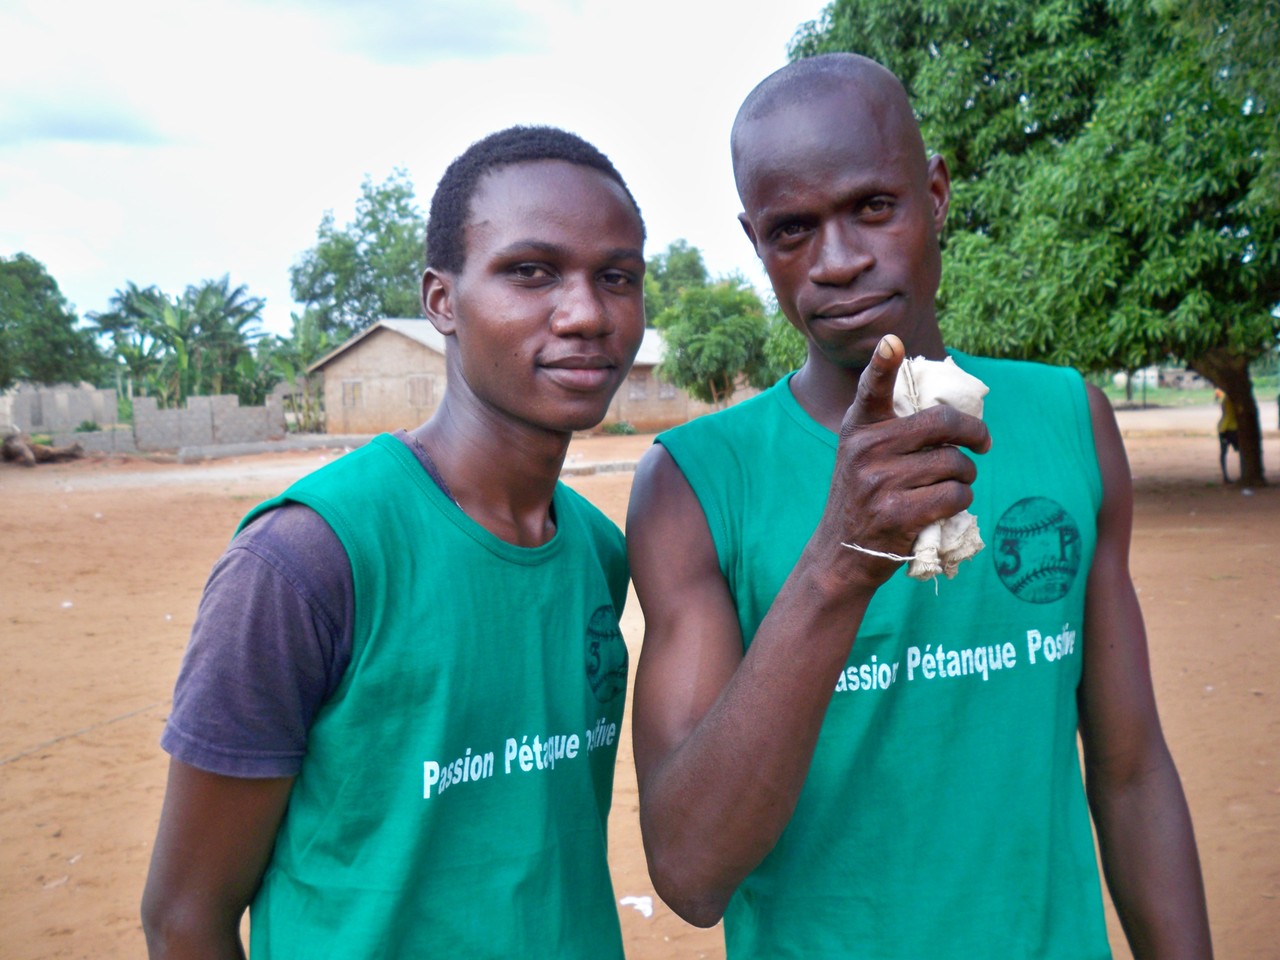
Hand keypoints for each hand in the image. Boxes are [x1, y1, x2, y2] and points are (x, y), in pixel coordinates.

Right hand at [815, 335, 990, 586]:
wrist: (841, 552)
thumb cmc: (864, 495)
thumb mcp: (863, 454)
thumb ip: (894, 428)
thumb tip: (957, 412)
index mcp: (859, 428)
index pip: (871, 389)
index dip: (882, 364)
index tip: (891, 342)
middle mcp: (865, 449)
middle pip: (942, 424)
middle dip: (974, 434)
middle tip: (982, 444)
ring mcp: (879, 482)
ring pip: (954, 464)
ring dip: (965, 476)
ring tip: (952, 484)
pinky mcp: (897, 514)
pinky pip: (955, 495)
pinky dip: (961, 501)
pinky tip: (948, 505)